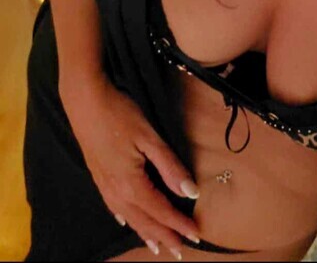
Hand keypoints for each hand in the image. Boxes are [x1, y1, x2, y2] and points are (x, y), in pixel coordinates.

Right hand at [59, 73, 200, 256]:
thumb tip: (191, 192)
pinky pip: (114, 207)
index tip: (197, 234)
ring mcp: (104, 185)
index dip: (180, 224)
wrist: (85, 101)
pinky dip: (125, 219)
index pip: (161, 211)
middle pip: (144, 220)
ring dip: (145, 232)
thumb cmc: (120, 115)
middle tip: (181, 250)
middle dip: (164, 235)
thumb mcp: (150, 138)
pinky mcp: (98, 176)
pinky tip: (125, 222)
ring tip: (158, 245)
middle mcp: (116, 191)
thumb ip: (170, 167)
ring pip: (129, 217)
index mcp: (132, 184)